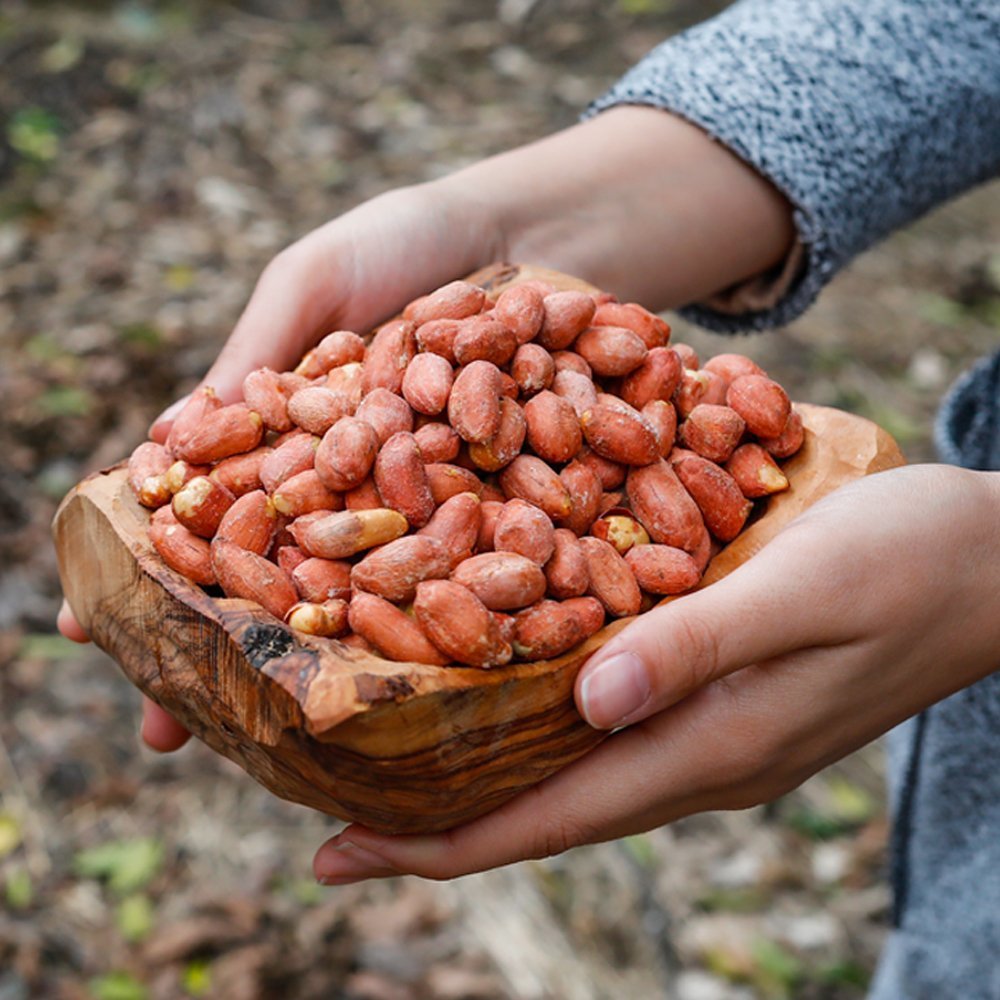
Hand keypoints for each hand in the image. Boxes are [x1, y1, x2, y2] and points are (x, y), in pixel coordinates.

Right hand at [57, 106, 793, 752]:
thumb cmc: (403, 245)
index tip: (88, 633)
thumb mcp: (314, 282)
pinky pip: (475, 571)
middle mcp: (358, 495)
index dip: (159, 574)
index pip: (216, 517)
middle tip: (169, 734)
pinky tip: (412, 684)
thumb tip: (164, 448)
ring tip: (272, 742)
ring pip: (375, 600)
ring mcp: (432, 511)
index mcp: (296, 445)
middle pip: (288, 581)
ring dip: (326, 672)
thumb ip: (256, 358)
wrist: (528, 234)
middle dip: (229, 654)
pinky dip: (451, 623)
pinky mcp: (509, 510)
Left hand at [312, 464, 999, 882]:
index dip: (439, 845)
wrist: (997, 562)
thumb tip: (588, 702)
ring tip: (394, 752)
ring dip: (482, 769)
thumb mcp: (806, 588)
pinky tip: (501, 684)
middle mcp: (700, 753)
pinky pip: (608, 720)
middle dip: (437, 816)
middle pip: (543, 806)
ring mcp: (713, 728)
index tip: (338, 855)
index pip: (549, 820)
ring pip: (571, 768)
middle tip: (336, 802)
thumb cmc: (911, 561)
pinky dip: (537, 717)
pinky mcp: (722, 689)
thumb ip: (699, 646)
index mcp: (712, 745)